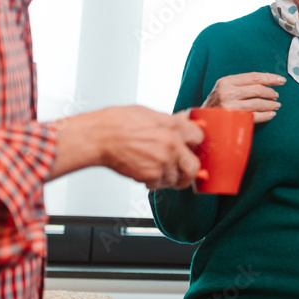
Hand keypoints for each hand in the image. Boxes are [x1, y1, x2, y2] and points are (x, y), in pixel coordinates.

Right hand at [55, 106, 202, 189]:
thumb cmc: (117, 122)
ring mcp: (162, 161)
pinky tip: (144, 172)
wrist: (99, 137)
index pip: (199, 138)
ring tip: (158, 171)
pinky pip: (158, 185)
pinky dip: (153, 182)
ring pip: (176, 179)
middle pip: (194, 166)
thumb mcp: (149, 113)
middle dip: (190, 172)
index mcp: (173, 126)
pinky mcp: (151, 175)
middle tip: (184, 172)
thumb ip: (170, 120)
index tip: (192, 148)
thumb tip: (183, 120)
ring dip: (168, 178)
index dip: (195, 144)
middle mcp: (172, 144)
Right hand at [202, 72, 285, 122]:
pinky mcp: (233, 119)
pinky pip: (255, 116)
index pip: (253, 77)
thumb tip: (266, 80)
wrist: (201, 120)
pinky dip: (266, 115)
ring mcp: (230, 106)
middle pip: (258, 89)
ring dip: (270, 104)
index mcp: (226, 81)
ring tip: (276, 105)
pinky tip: (271, 114)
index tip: (281, 80)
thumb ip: (240, 83)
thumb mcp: (223, 88)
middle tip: (276, 95)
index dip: (270, 78)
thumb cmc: (215, 103)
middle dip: (271, 92)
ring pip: (258, 103)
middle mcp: (227, 92)